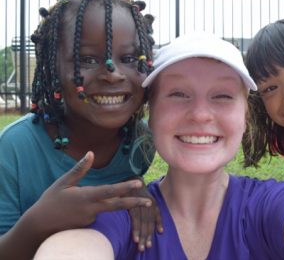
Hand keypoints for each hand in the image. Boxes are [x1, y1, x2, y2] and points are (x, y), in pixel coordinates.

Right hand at [27, 151, 151, 234]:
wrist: (39, 225)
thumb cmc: (51, 200)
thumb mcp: (63, 182)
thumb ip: (80, 169)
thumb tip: (91, 153)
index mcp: (86, 196)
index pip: (110, 191)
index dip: (125, 187)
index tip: (138, 183)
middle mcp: (91, 209)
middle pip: (117, 206)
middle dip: (135, 203)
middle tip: (150, 202)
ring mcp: (90, 219)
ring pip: (106, 209)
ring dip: (109, 204)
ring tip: (89, 201)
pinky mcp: (88, 226)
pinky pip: (96, 214)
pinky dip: (93, 209)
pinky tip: (76, 210)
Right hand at [128, 178, 162, 251]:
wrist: (130, 177)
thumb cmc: (138, 191)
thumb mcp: (147, 199)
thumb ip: (154, 213)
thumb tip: (160, 230)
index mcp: (153, 202)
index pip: (156, 218)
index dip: (156, 228)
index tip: (155, 238)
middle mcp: (149, 203)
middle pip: (149, 223)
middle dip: (147, 236)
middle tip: (146, 247)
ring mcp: (141, 204)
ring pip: (142, 223)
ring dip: (142, 236)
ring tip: (141, 247)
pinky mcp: (132, 204)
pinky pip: (134, 219)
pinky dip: (135, 229)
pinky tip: (135, 238)